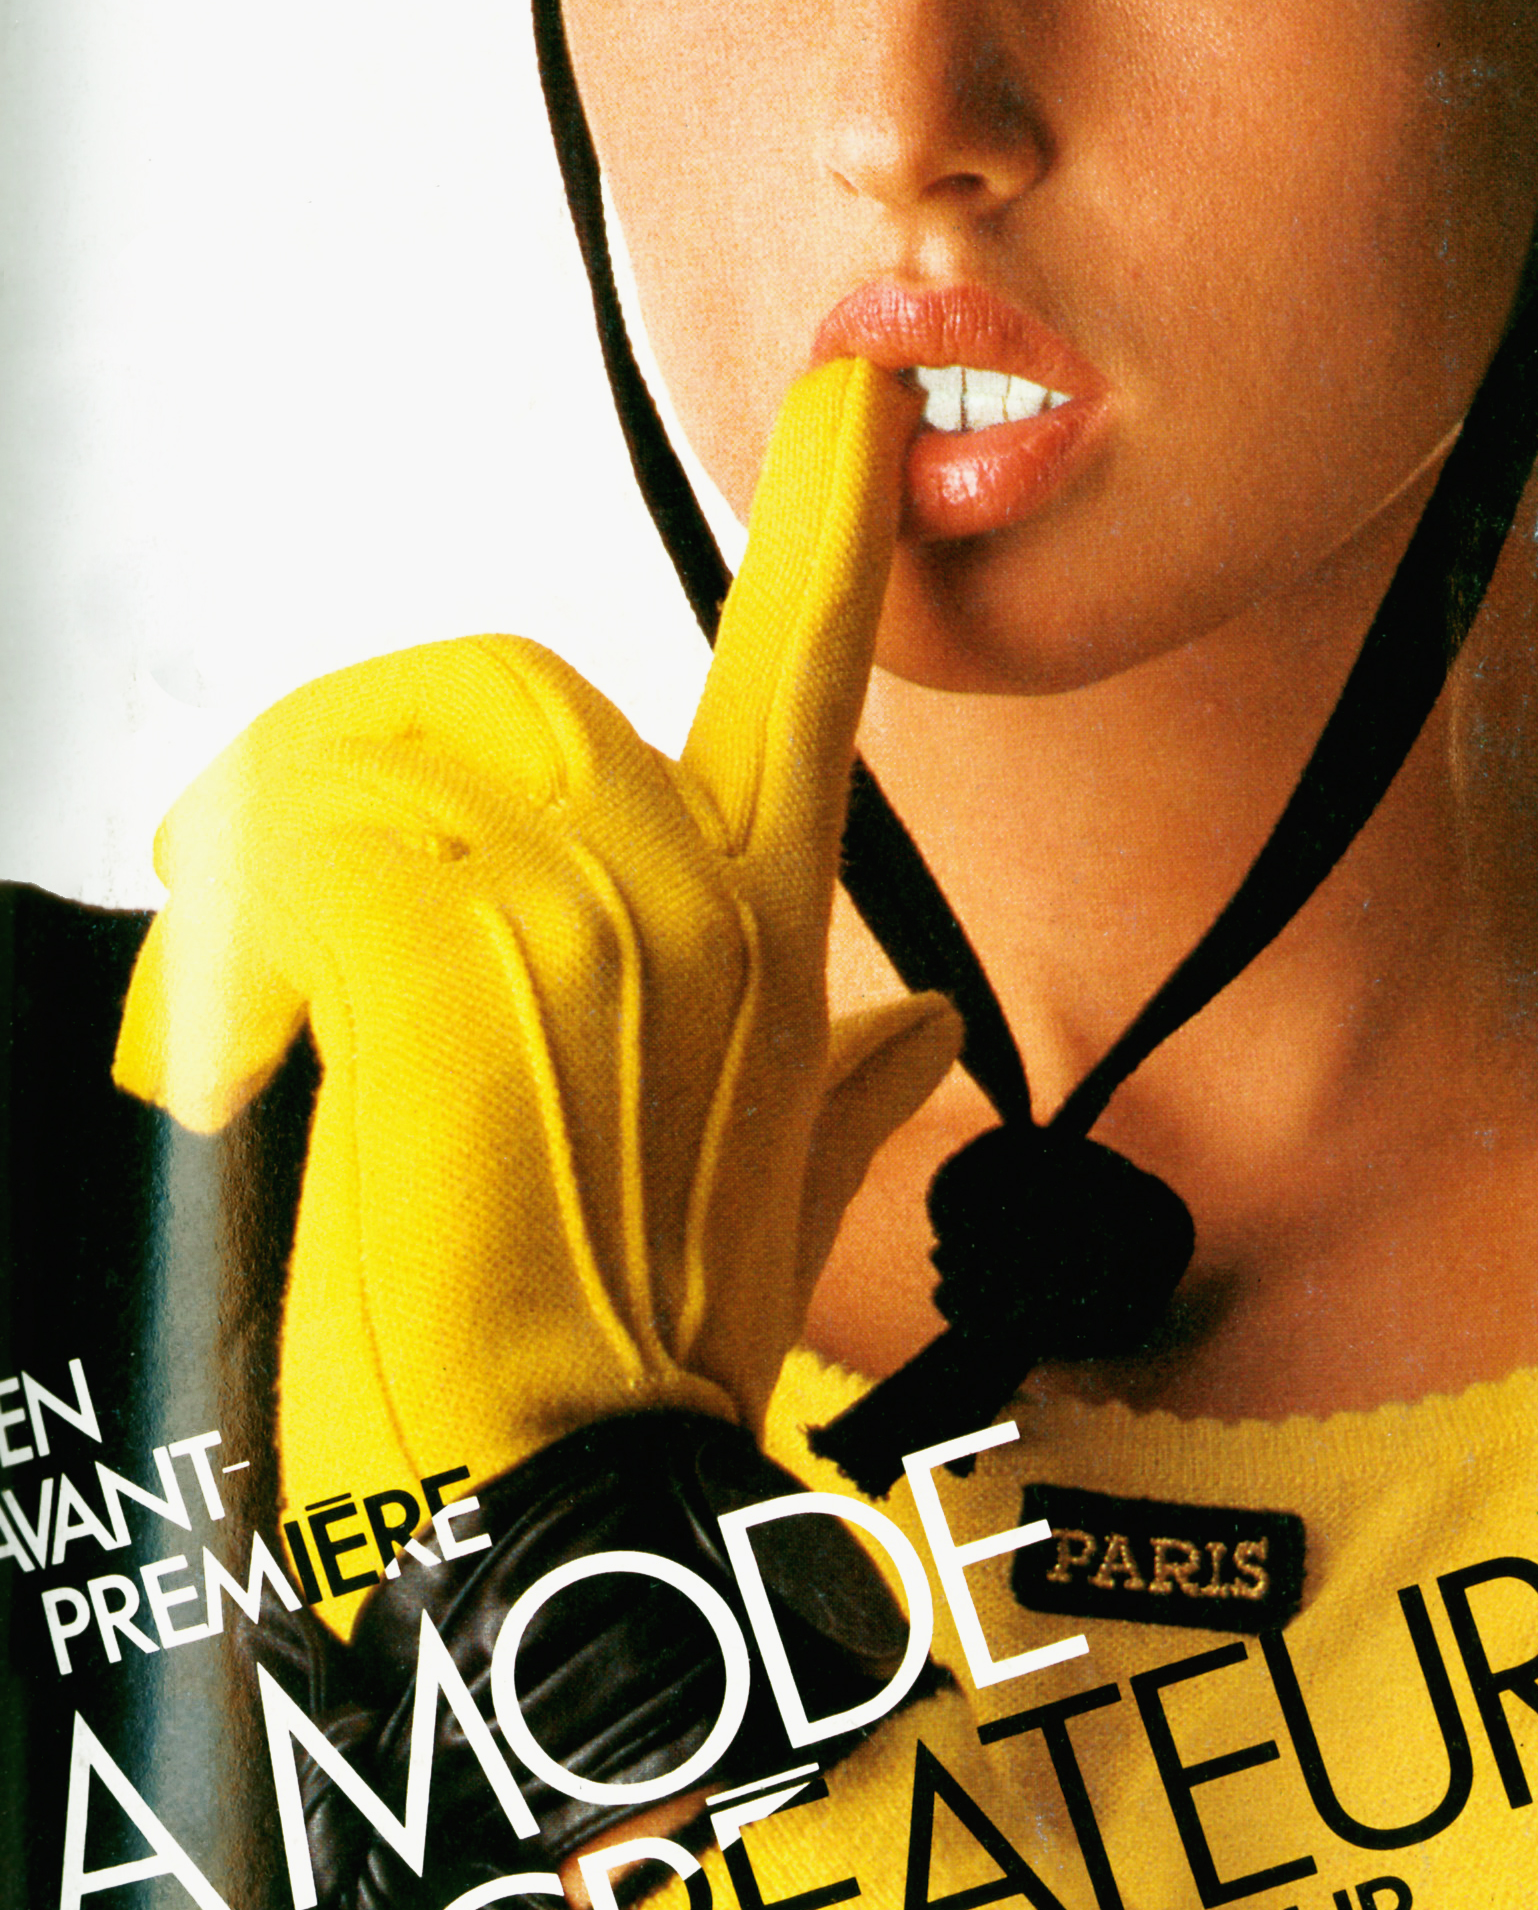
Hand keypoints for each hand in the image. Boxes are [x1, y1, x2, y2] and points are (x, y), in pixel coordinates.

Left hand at [114, 359, 957, 1549]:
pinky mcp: (448, 974)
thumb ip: (850, 1092)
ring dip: (266, 873)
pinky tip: (240, 1054)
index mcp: (772, 932)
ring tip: (241, 1014)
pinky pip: (306, 853)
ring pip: (371, 760)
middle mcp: (697, 896)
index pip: (816, 669)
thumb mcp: (771, 1206)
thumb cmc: (650, 1362)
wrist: (575, 1513)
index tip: (859, 396)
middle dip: (351, 762)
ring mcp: (587, 925)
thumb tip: (931, 1030)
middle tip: (259, 907)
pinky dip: (234, 941)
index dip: (837, 521)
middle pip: (495, 683)